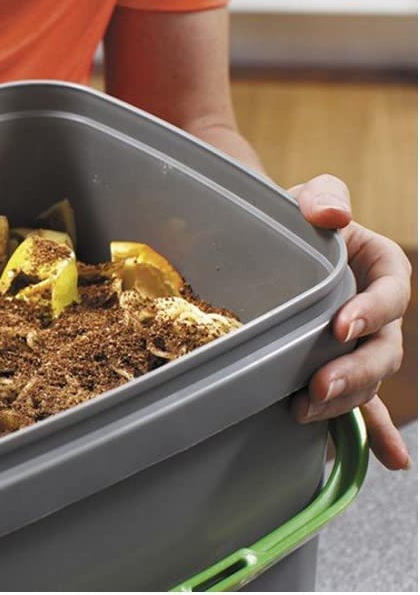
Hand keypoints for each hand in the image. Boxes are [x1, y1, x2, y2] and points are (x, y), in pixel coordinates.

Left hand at [289, 174, 411, 469]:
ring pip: (368, 382)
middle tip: (318, 386)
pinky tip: (391, 461)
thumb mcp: (309, 198)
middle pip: (383, 350)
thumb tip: (333, 215)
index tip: (339, 326)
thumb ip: (324, 198)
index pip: (391, 293)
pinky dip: (375, 433)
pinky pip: (364, 406)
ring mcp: (361, 346)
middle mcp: (378, 313)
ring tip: (305, 410)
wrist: (269, 245)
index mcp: (382, 269)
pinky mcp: (339, 367)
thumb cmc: (294, 219)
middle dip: (354, 372)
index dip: (372, 312)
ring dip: (344, 401)